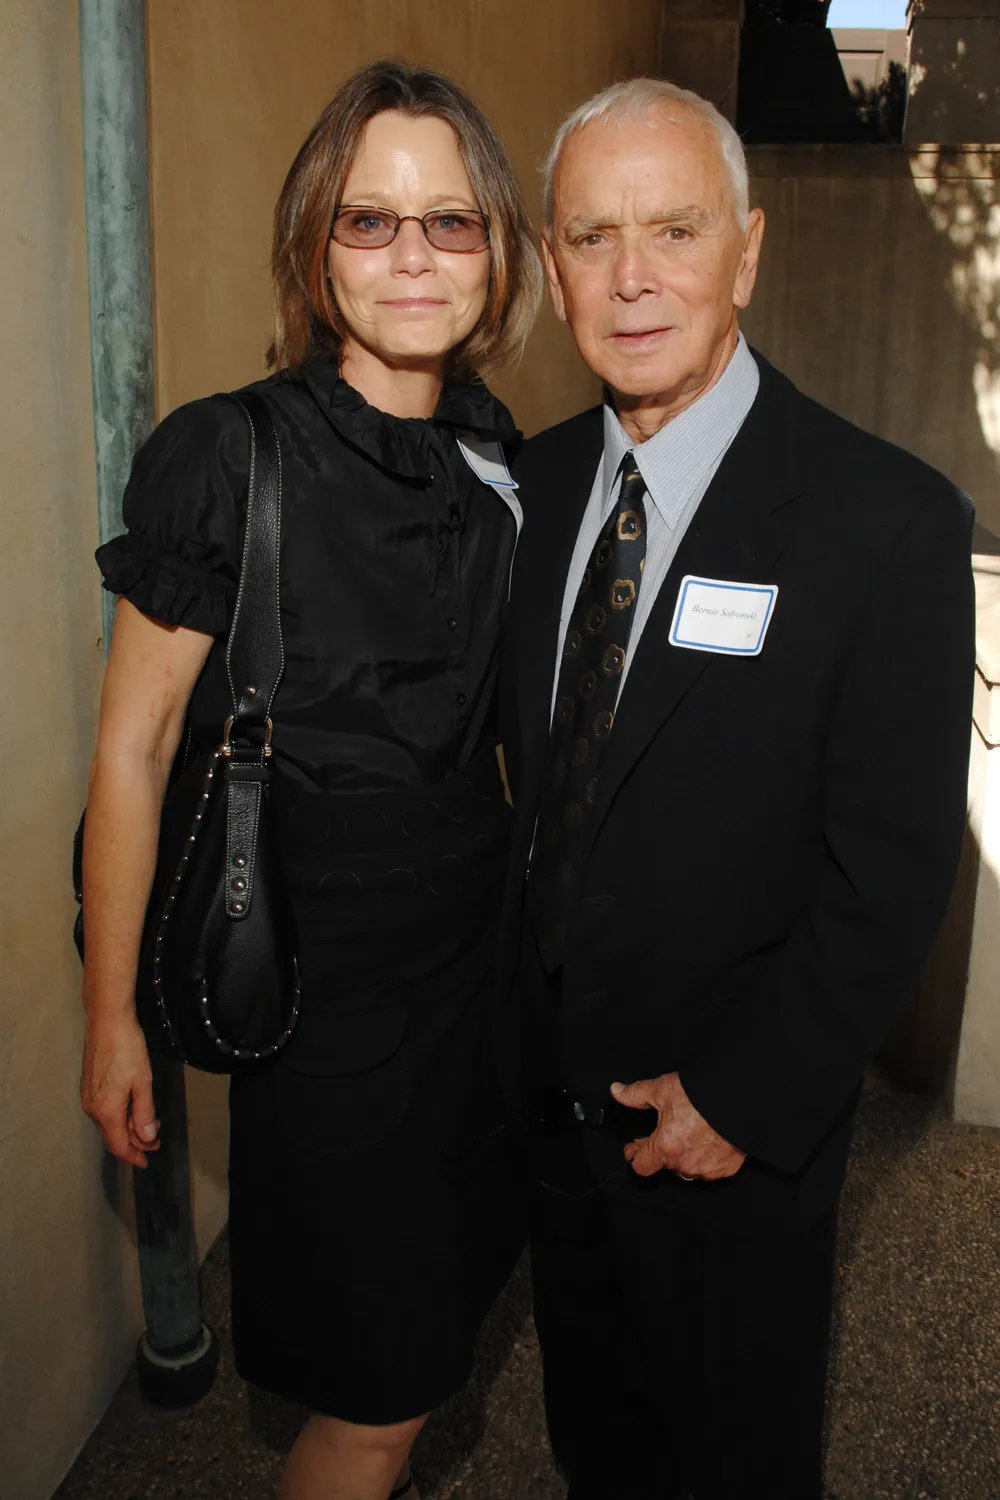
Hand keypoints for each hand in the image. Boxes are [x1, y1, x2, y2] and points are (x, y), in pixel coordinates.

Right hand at [81, 1014, 159, 1168]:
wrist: (107, 1021)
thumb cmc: (127, 1048)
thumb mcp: (142, 1082)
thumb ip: (144, 1113)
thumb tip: (147, 1138)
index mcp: (105, 1110)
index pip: (118, 1145)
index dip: (133, 1156)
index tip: (146, 1162)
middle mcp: (92, 1107)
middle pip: (112, 1135)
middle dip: (134, 1142)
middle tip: (155, 1141)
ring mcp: (88, 1096)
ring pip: (108, 1123)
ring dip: (128, 1128)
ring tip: (148, 1124)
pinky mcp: (89, 1085)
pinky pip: (104, 1110)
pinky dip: (120, 1115)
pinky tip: (133, 1109)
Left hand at [612, 1072, 744, 1182]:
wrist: (739, 1099)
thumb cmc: (702, 1095)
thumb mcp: (663, 1089)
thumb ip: (636, 1094)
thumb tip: (617, 1091)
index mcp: (666, 1148)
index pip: (641, 1166)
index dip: (634, 1156)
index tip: (633, 1148)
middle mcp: (685, 1164)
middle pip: (665, 1165)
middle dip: (661, 1152)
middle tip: (662, 1135)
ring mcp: (707, 1169)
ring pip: (688, 1169)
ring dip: (684, 1157)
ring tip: (686, 1136)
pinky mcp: (727, 1168)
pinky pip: (710, 1169)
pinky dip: (706, 1159)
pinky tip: (707, 1142)